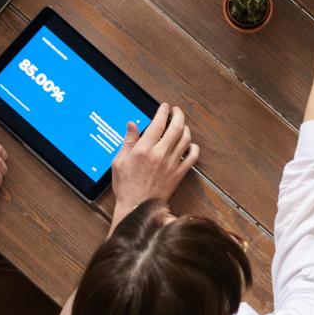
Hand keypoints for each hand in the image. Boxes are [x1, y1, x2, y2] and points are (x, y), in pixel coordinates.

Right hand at [110, 104, 198, 218]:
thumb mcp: (119, 161)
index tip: (164, 107)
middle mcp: (160, 154)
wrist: (138, 207)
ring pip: (186, 139)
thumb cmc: (126, 186)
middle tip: (176, 111)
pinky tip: (190, 145)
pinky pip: (192, 157)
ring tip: (182, 125)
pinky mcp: (179, 174)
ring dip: (185, 128)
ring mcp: (171, 164)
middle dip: (178, 115)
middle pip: (176, 127)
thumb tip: (132, 124)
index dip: (163, 111)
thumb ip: (128, 141)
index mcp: (144, 149)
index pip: (158, 123)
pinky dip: (194, 148)